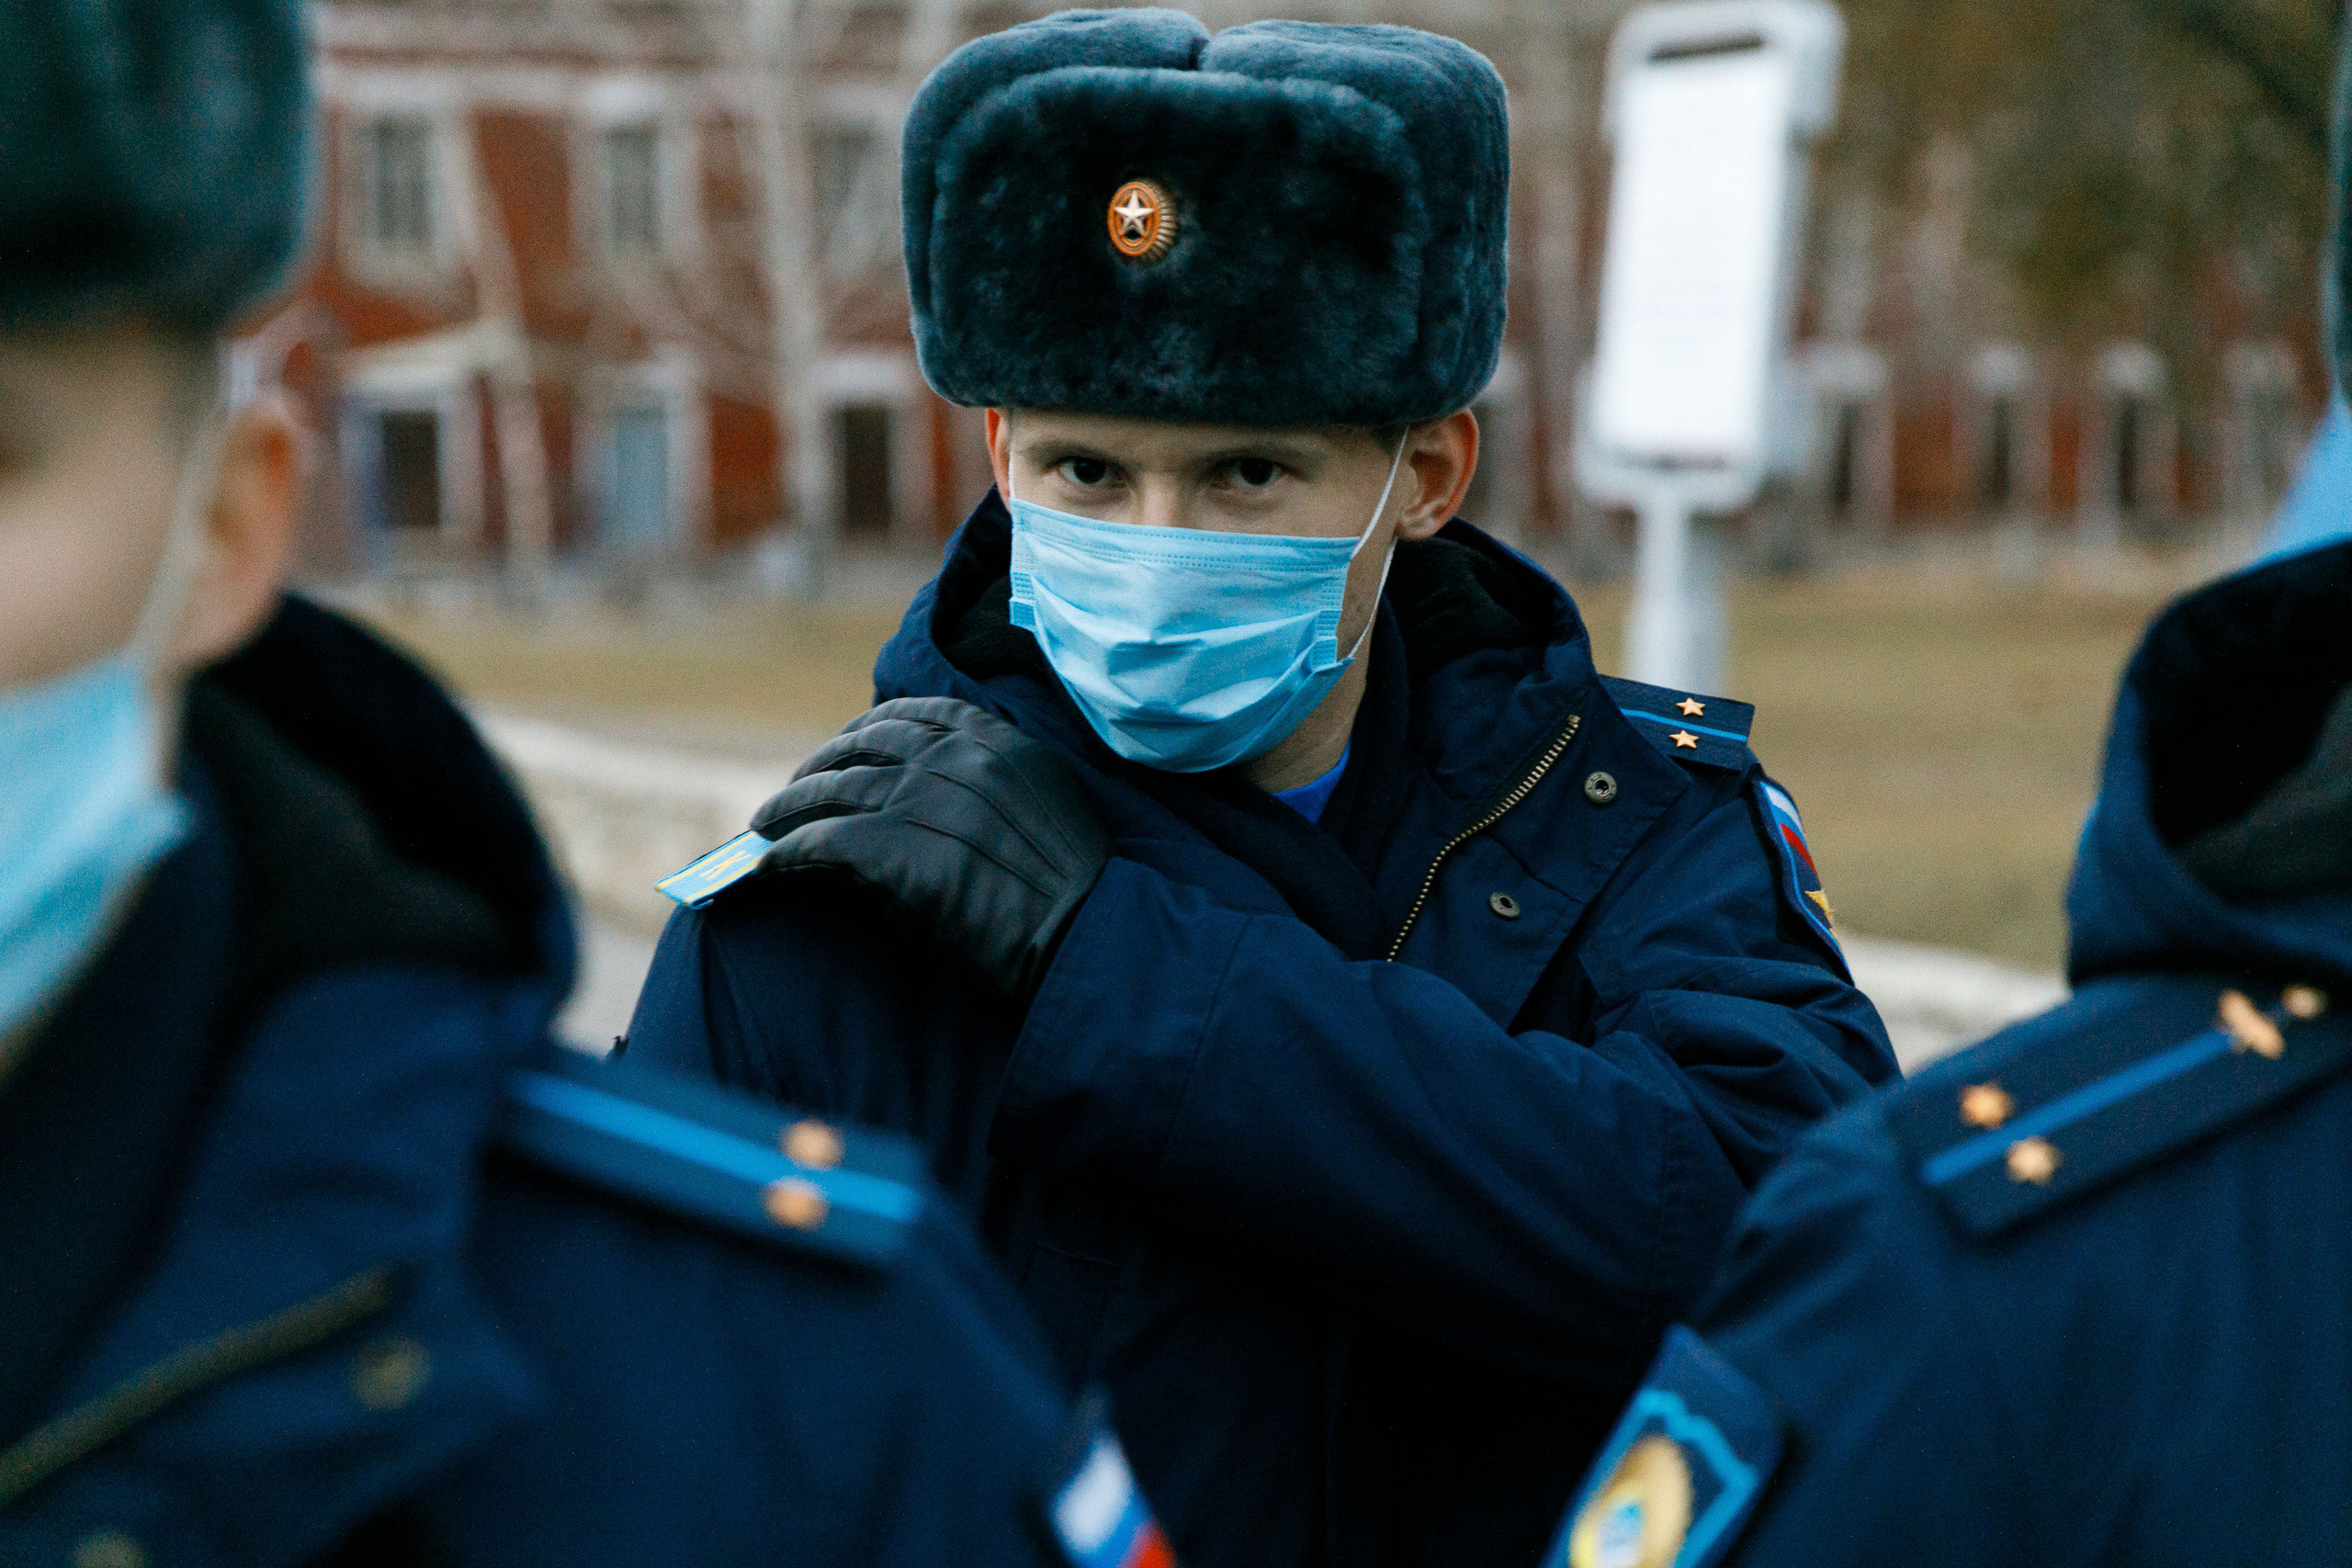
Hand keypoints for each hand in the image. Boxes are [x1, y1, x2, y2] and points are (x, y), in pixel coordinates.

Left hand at [753, 697, 1111, 997]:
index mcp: (994, 739)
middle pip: (861, 746)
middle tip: (794, 790)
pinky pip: (818, 842)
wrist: (1082, 930)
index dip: (867, 729)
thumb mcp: (1047, 798)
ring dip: (789, 808)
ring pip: (831, 790)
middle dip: (821, 766)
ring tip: (765, 824)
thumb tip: (938, 784)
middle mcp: (951, 757)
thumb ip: (997, 775)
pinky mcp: (891, 848)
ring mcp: (918, 798)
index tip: (846, 745)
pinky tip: (768, 865)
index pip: (912, 714)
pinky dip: (786, 852)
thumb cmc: (1076, 884)